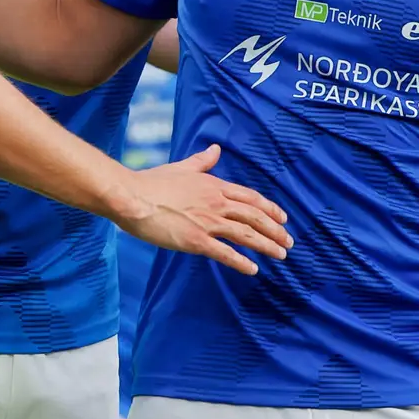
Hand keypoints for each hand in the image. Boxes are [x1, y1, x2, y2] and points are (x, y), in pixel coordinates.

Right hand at [114, 144, 289, 274]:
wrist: (131, 196)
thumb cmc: (151, 182)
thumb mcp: (182, 167)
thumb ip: (202, 161)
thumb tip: (216, 149)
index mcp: (214, 185)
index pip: (250, 198)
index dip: (269, 209)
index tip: (283, 218)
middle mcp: (216, 202)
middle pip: (254, 217)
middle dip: (275, 230)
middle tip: (288, 242)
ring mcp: (207, 222)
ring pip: (246, 234)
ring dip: (267, 245)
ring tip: (280, 255)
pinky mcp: (196, 240)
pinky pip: (225, 252)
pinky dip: (241, 261)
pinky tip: (253, 269)